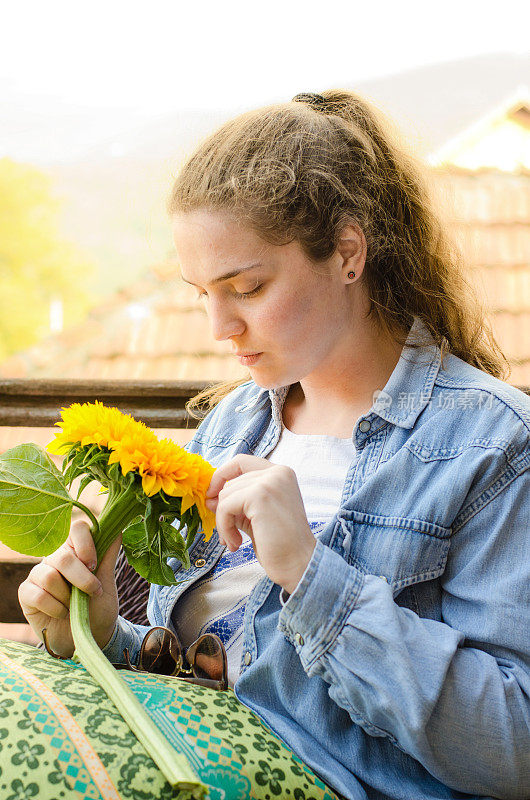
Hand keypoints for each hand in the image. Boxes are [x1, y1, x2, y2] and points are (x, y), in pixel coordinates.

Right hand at [18, 519, 120, 657]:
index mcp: (76, 550)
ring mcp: (38, 575)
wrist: (89, 637)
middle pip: (63, 556)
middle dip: (82, 578)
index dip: (86, 544)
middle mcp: (54, 558)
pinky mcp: (26, 593)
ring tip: (74, 606)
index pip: (76, 529)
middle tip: (93, 592)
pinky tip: (62, 613)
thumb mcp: (107, 582)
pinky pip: (38, 595)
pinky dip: (55, 608)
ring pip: (49, 576)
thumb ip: (108, 556)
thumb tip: (116, 529)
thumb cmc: (98, 607)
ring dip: (68, 597)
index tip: (94, 564)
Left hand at [205, 455, 315, 594]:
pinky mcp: (260, 494)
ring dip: (223, 522)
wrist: (299, 564)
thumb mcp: (256, 514)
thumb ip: (238, 501)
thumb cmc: (279, 544)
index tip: (212, 497)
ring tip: (234, 541)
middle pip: (230, 482)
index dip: (222, 476)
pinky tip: (235, 543)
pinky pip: (225, 507)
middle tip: (228, 534)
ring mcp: (270, 481)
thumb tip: (209, 498)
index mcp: (280, 473)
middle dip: (223, 509)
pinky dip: (224, 527)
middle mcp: (278, 472)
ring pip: (225, 495)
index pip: (241, 462)